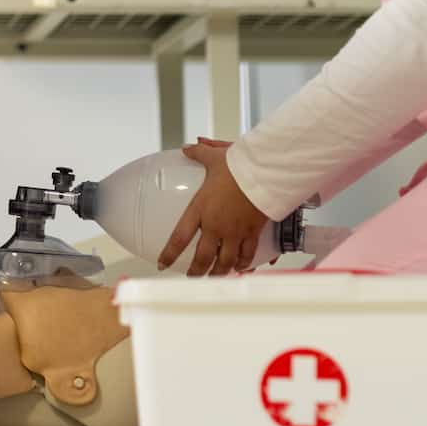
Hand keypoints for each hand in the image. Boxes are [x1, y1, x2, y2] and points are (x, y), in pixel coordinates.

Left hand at [158, 138, 273, 276]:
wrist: (265, 173)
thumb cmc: (238, 165)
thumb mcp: (214, 157)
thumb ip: (198, 153)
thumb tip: (187, 147)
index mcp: (200, 209)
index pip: (179, 238)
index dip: (169, 254)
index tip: (162, 265)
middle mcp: (216, 225)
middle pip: (203, 257)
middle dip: (196, 271)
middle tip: (192, 277)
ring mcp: (235, 232)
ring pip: (225, 262)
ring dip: (219, 272)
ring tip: (214, 277)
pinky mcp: (253, 233)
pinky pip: (247, 255)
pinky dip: (244, 264)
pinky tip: (241, 268)